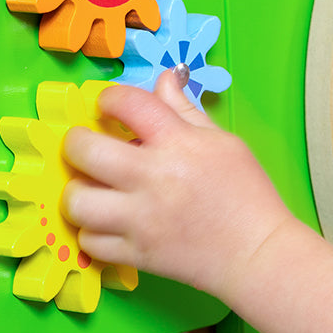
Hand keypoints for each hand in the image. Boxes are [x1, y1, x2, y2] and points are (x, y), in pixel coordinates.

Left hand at [62, 67, 292, 305]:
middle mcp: (152, 178)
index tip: (108, 103)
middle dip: (76, 140)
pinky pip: (89, 240)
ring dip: (77, 189)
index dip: (109, 97)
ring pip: (77, 201)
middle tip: (85, 143)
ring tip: (91, 185)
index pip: (128, 103)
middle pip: (86, 150)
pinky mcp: (135, 254)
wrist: (256, 251)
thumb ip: (184, 109)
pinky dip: (91, 229)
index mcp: (178, 143)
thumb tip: (164, 78)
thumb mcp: (222, 140)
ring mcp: (140, 219)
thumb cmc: (245, 191)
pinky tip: (106, 219)